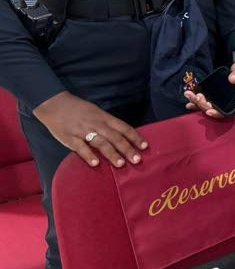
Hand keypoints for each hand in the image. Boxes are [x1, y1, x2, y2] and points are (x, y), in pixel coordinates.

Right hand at [32, 92, 147, 167]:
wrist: (55, 104)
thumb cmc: (78, 109)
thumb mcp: (97, 113)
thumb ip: (107, 125)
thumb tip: (122, 137)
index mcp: (104, 117)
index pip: (123, 128)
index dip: (135, 137)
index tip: (145, 146)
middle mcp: (96, 124)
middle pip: (115, 137)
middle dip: (127, 149)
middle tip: (138, 160)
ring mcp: (83, 131)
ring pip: (100, 143)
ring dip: (112, 154)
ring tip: (121, 164)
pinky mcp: (69, 138)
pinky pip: (80, 147)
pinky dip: (88, 155)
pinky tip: (96, 164)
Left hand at [184, 58, 234, 118]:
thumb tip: (232, 79)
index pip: (227, 111)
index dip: (217, 113)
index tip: (209, 111)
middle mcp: (228, 102)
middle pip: (214, 109)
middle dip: (203, 105)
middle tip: (195, 96)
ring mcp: (221, 98)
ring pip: (208, 105)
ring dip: (197, 102)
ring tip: (189, 95)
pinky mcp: (215, 94)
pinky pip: (205, 99)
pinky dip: (197, 101)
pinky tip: (189, 100)